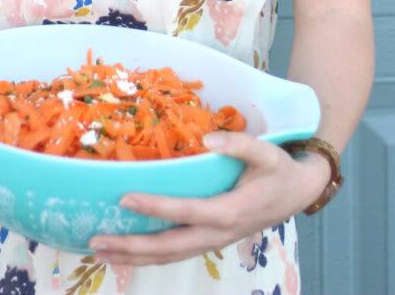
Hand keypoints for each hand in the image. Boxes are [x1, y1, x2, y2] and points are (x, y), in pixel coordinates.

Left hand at [89, 131, 330, 266]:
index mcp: (230, 211)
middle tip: (96, 241)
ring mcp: (213, 241)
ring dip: (134, 256)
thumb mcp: (266, 151)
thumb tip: (208, 137)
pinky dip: (149, 256)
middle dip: (131, 247)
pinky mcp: (209, 240)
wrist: (298, 192)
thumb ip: (238, 143)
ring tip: (100, 252)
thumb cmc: (279, 168)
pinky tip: (127, 251)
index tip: (124, 198)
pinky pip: (176, 252)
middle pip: (169, 247)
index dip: (155, 207)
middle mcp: (218, 233)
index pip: (186, 211)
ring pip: (169, 256)